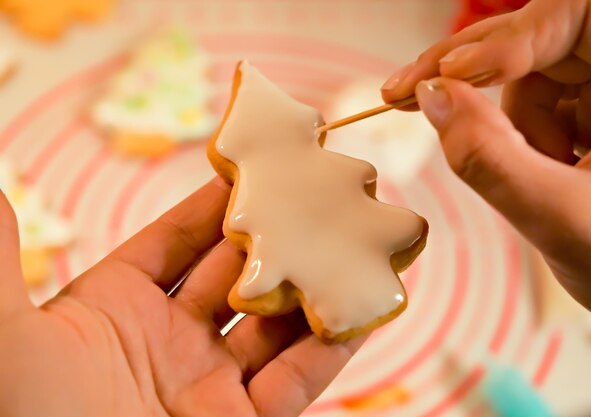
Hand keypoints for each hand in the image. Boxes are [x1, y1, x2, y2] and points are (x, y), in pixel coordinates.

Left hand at [0, 178, 362, 416]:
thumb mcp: (10, 342)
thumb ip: (5, 266)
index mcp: (118, 308)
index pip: (179, 238)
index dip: (216, 202)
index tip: (255, 164)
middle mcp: (171, 341)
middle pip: (237, 272)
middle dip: (277, 233)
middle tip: (317, 192)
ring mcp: (210, 384)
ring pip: (275, 322)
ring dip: (313, 284)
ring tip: (353, 242)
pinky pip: (296, 380)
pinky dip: (330, 346)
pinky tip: (360, 309)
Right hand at [381, 0, 590, 326]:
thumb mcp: (564, 219)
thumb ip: (492, 160)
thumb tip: (432, 99)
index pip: (579, 18)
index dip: (510, 37)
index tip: (453, 74)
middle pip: (536, 39)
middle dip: (467, 67)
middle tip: (403, 92)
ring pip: (521, 80)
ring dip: (498, 125)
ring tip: (528, 180)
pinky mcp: (579, 122)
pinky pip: (521, 110)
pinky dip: (502, 139)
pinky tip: (526, 175)